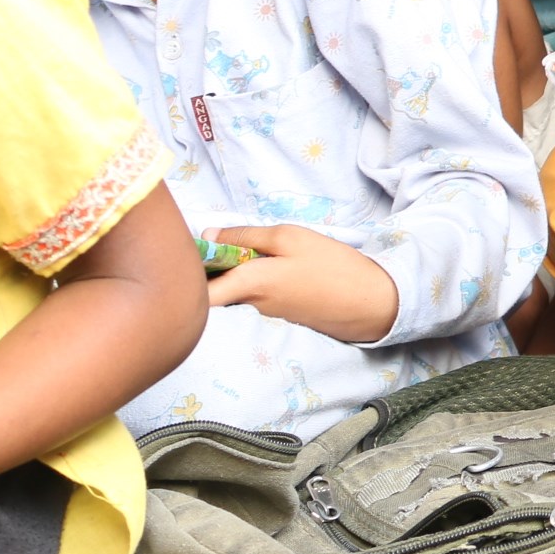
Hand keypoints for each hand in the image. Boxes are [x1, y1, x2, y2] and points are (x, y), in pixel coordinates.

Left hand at [205, 224, 400, 344]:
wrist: (369, 302)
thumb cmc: (330, 265)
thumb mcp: (290, 237)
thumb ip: (246, 235)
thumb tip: (209, 235)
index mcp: (248, 284)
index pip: (197, 291)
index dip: (185, 272)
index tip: (189, 250)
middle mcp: (248, 306)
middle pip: (210, 294)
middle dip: (205, 273)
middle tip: (214, 248)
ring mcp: (262, 315)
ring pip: (231, 295)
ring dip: (229, 276)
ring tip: (243, 252)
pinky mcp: (277, 318)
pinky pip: (250, 300)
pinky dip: (249, 284)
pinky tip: (267, 269)